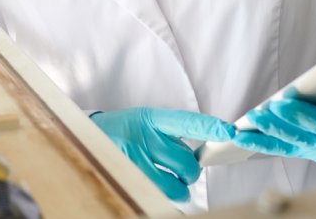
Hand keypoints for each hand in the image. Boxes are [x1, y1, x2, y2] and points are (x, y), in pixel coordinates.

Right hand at [91, 108, 234, 201]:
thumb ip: (171, 134)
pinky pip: (158, 196)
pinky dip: (166, 197)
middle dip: (191, 171)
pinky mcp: (127, 179)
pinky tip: (160, 190)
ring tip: (172, 182)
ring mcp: (133, 160)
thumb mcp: (146, 121)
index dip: (209, 127)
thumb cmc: (125, 129)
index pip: (186, 122)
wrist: (85, 136)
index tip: (230, 131)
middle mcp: (143, 137)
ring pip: (174, 185)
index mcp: (151, 118)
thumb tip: (198, 154)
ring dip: (179, 188)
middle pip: (186, 162)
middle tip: (182, 170)